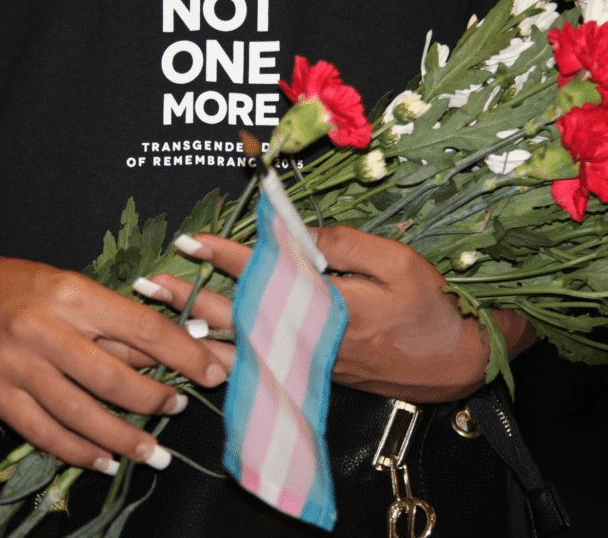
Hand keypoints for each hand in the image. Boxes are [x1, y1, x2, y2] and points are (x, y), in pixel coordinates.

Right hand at [0, 243, 228, 473]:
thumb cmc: (21, 285)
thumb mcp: (72, 286)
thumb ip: (117, 319)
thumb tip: (176, 345)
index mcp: (73, 294)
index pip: (143, 329)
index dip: (184, 356)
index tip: (213, 373)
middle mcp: (45, 330)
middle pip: (114, 378)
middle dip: (155, 400)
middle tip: (180, 409)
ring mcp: (17, 366)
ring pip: (81, 413)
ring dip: (123, 438)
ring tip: (153, 452)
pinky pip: (43, 432)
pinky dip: (77, 452)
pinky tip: (104, 461)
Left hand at [148, 227, 532, 402]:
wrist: (454, 365)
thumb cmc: (429, 310)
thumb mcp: (396, 263)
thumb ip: (343, 245)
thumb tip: (296, 234)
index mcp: (327, 305)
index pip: (264, 274)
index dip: (226, 255)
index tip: (192, 241)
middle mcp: (310, 338)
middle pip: (240, 316)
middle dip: (194, 298)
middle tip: (153, 284)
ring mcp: (310, 361)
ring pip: (244, 349)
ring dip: (201, 333)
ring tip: (164, 322)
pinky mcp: (316, 374)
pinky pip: (262, 368)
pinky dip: (230, 362)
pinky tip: (207, 359)